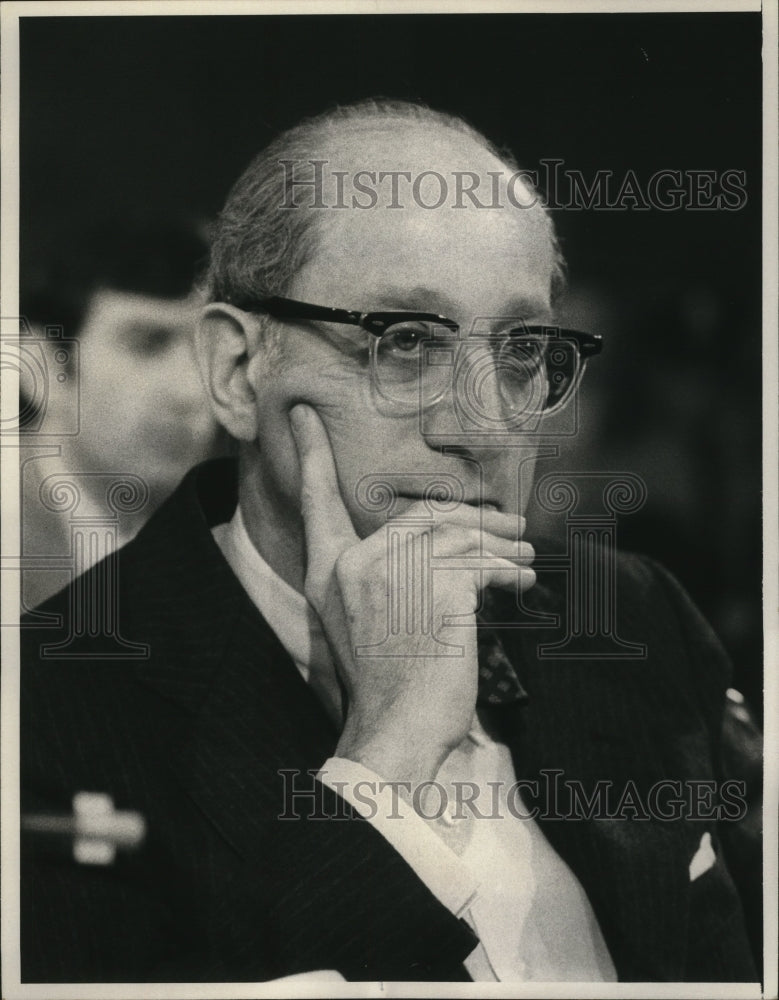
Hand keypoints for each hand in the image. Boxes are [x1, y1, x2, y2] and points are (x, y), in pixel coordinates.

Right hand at [290, 404, 534, 784]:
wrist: (398, 732)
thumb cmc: (388, 684)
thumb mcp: (363, 625)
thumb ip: (383, 579)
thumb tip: (439, 543)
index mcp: (327, 572)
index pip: (316, 500)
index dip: (310, 454)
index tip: (303, 415)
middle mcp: (354, 564)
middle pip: (421, 515)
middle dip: (474, 521)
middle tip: (511, 532)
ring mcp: (393, 572)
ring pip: (458, 535)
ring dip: (499, 547)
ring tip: (523, 561)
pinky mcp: (437, 587)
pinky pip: (480, 563)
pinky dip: (506, 572)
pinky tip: (518, 585)